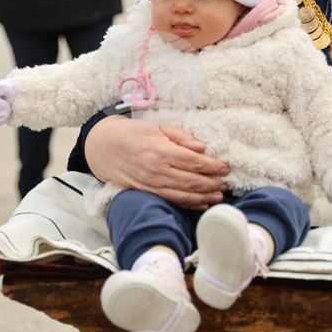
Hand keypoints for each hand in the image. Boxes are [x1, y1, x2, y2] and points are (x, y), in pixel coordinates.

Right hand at [85, 116, 229, 208]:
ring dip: (204, 197)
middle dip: (213, 184)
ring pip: (184, 195)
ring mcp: (152, 184)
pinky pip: (172, 201)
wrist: (105, 147)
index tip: (226, 168)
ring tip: (219, 195)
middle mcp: (158, 170)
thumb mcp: (158, 127)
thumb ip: (181, 137)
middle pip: (192, 182)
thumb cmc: (133, 134)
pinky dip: (189, 204)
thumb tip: (202, 148)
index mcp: (162, 151)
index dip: (214, 167)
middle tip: (226, 183)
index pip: (195, 162)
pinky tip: (201, 203)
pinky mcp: (147, 192)